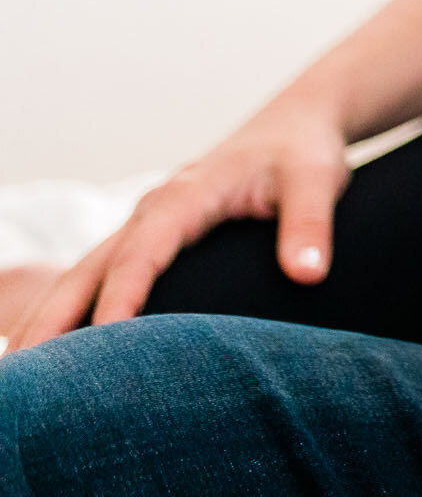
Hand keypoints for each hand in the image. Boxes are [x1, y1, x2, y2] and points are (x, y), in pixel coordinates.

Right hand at [8, 92, 349, 350]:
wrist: (297, 123)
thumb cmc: (305, 151)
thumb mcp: (317, 179)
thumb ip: (310, 224)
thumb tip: (309, 275)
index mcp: (186, 195)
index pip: (142, 254)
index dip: (121, 299)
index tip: (101, 345)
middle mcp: (154, 207)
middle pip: (89, 269)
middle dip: (52, 318)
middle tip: (22, 374)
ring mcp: (146, 221)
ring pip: (83, 273)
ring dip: (48, 317)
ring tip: (21, 370)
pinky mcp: (151, 234)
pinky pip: (100, 274)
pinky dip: (69, 307)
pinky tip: (56, 347)